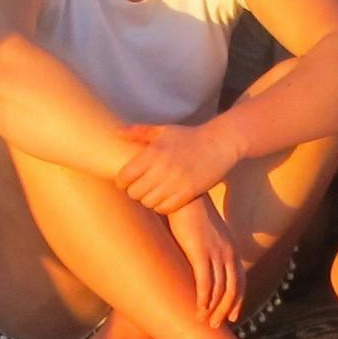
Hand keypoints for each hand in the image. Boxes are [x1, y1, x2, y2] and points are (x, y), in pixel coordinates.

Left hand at [117, 117, 241, 215]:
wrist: (220, 143)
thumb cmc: (189, 136)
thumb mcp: (163, 130)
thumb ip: (138, 132)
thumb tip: (117, 133)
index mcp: (154, 152)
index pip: (125, 176)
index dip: (122, 181)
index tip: (125, 181)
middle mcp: (163, 168)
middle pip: (135, 192)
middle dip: (134, 191)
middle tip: (139, 187)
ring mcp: (176, 182)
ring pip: (149, 203)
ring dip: (148, 200)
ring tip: (152, 193)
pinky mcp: (189, 193)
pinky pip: (166, 208)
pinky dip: (162, 206)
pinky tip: (164, 198)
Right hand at [168, 194, 243, 326]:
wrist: (185, 198)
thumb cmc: (192, 215)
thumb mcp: (207, 234)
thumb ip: (209, 250)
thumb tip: (202, 264)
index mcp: (231, 250)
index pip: (240, 282)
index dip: (237, 302)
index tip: (232, 317)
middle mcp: (228, 253)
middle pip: (232, 290)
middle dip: (225, 311)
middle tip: (216, 326)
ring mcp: (215, 253)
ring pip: (219, 290)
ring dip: (212, 309)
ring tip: (204, 322)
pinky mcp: (200, 253)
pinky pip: (205, 282)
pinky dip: (203, 299)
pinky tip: (198, 309)